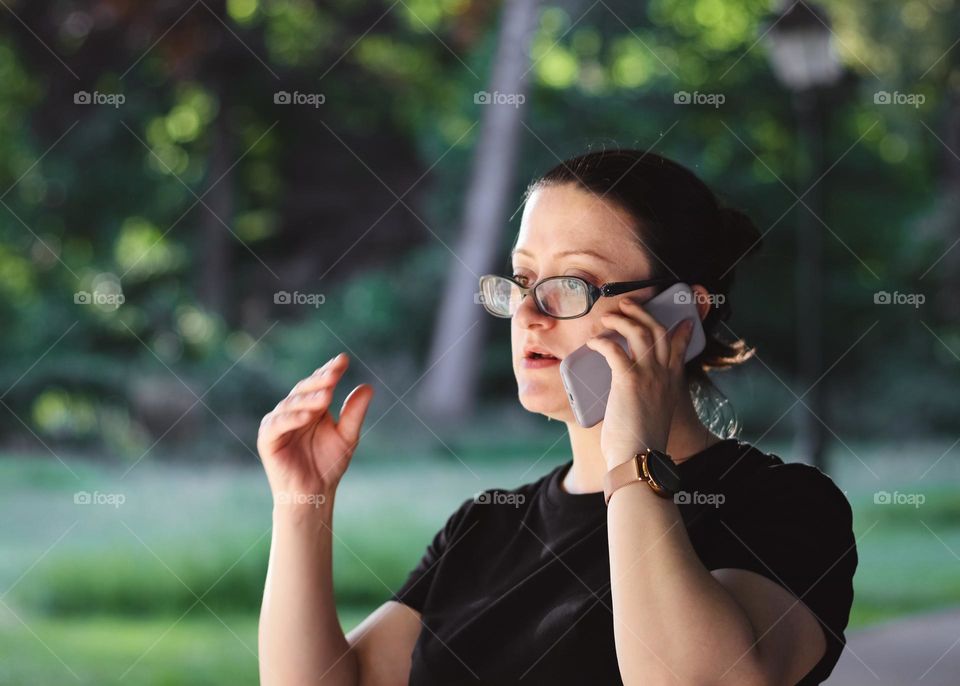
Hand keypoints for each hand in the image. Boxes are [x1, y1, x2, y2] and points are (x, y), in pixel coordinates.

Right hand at [257, 353, 374, 508]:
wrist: (313, 493)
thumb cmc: (328, 464)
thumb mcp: (347, 436)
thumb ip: (354, 413)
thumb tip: (368, 386)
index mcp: (311, 407)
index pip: (319, 383)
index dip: (330, 371)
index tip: (344, 360)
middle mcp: (293, 411)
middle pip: (304, 389)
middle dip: (319, 380)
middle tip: (335, 373)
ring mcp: (278, 423)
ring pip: (291, 404)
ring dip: (308, 399)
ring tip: (327, 395)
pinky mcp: (268, 439)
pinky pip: (277, 425)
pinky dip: (291, 419)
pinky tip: (307, 416)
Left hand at [585, 298, 694, 468]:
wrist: (638, 458)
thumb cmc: (639, 444)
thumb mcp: (652, 415)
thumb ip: (647, 400)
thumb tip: (627, 398)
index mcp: (672, 384)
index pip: (680, 348)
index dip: (682, 331)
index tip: (684, 321)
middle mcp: (664, 375)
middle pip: (658, 330)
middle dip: (642, 312)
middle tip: (628, 305)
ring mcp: (648, 375)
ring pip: (640, 332)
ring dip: (622, 320)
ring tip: (608, 317)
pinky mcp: (629, 380)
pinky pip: (614, 349)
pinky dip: (602, 342)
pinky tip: (593, 343)